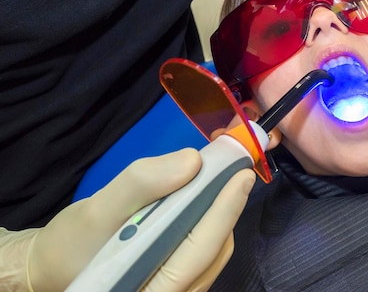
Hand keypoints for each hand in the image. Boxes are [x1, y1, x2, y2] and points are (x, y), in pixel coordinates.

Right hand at [0, 149, 254, 291]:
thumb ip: (142, 185)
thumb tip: (193, 161)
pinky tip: (206, 201)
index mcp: (153, 287)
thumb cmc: (72, 243)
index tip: (241, 174)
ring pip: (213, 254)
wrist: (53, 268)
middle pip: (214, 251)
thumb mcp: (97, 211)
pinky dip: (210, 224)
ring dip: (221, 215)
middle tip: (237, 170)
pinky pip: (205, 254)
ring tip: (223, 180)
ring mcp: (178, 290)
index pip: (200, 249)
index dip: (224, 210)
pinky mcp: (179, 283)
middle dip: (228, 208)